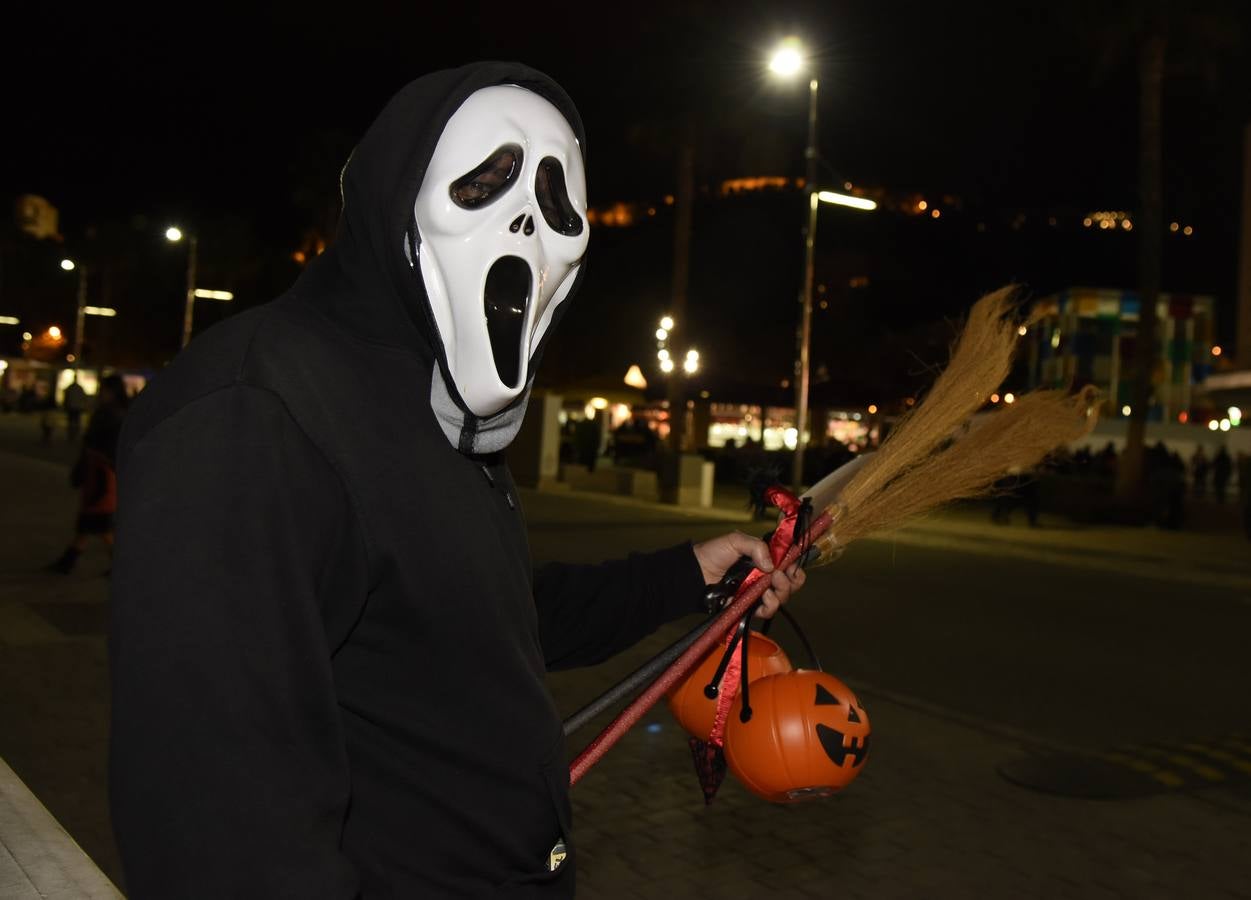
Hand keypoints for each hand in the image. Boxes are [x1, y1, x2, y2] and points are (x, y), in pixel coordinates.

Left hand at [691, 531, 806, 619]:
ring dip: (781, 593)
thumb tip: (772, 566)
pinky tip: (765, 598)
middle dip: (790, 581)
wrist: (694, 574)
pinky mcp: (749, 606)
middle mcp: (764, 577)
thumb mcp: (735, 541)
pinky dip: (770, 606)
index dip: (794, 566)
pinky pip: (767, 611)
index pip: (788, 564)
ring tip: (769, 589)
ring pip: (782, 597)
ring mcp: (757, 592)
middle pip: (790, 583)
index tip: (792, 566)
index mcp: (764, 559)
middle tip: (779, 576)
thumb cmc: (712, 554)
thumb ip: (756, 546)